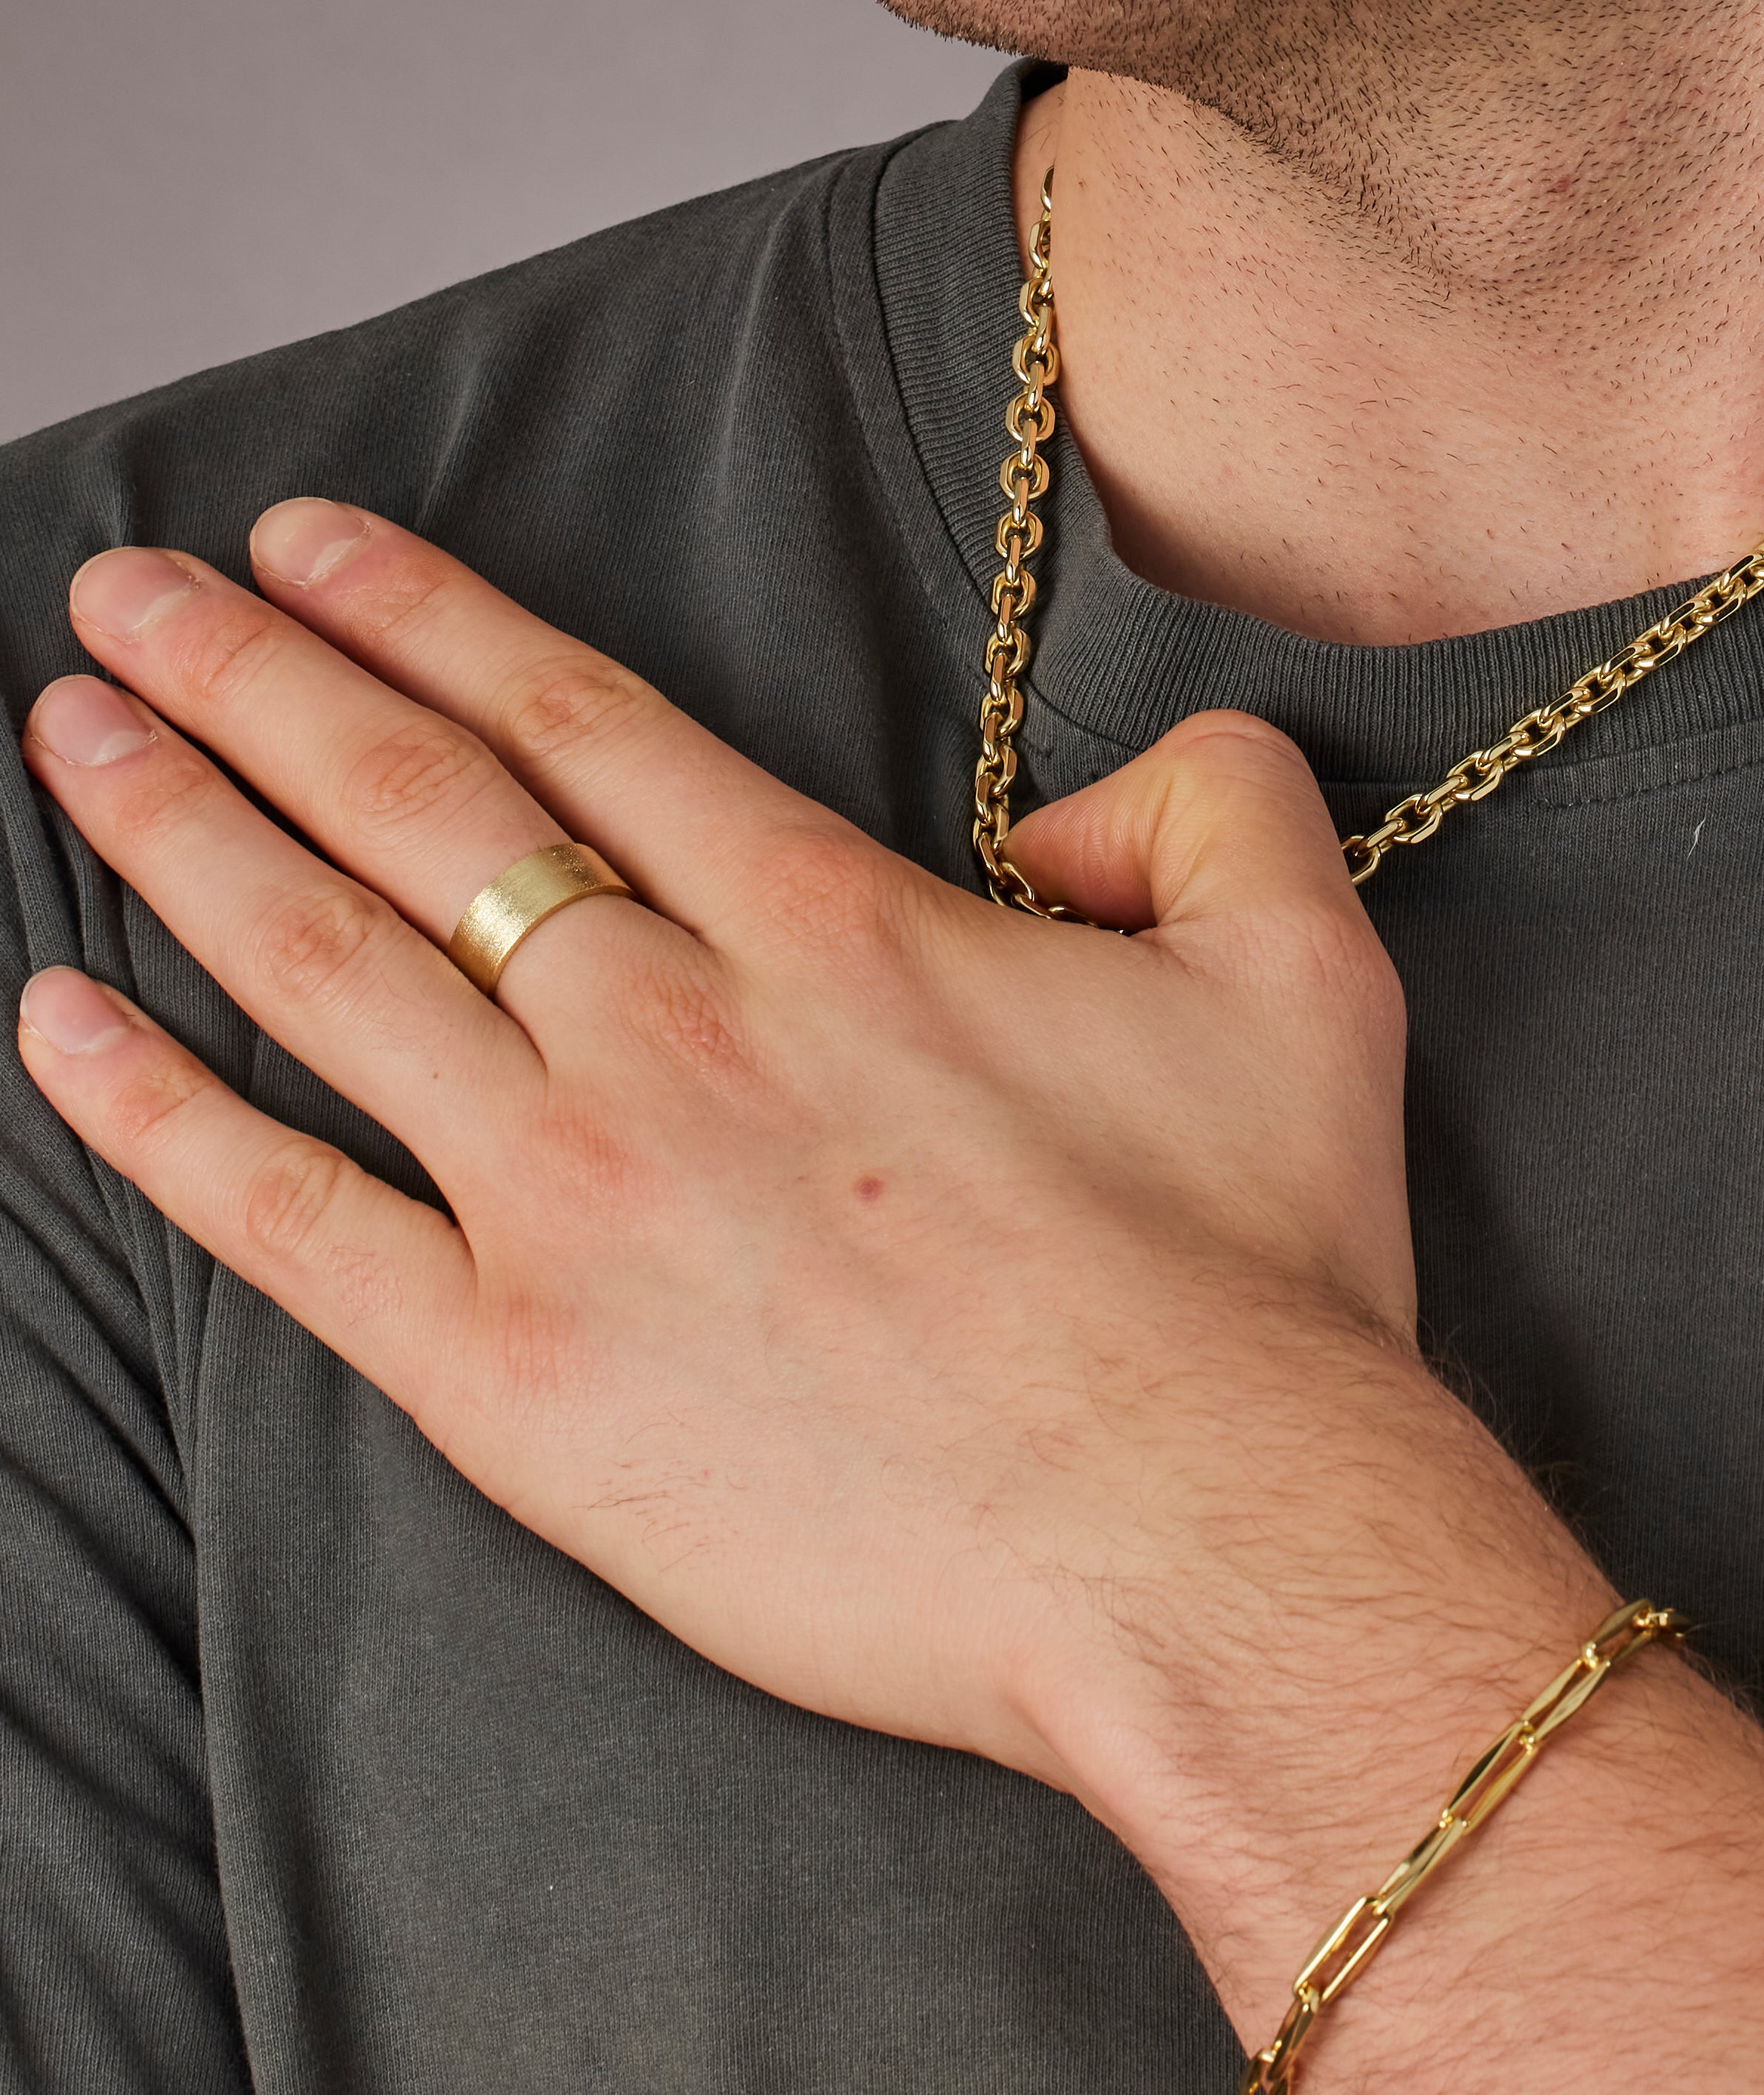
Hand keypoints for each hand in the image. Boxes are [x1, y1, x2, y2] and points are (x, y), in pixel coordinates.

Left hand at [13, 504, 1419, 1804]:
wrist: (1213, 1548)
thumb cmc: (1257, 1283)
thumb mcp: (1309, 972)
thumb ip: (1212, 808)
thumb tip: (1101, 795)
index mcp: (829, 926)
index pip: (575, 721)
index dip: (423, 612)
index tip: (305, 546)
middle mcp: (670, 1031)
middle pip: (415, 804)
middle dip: (249, 675)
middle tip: (125, 588)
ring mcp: (574, 1203)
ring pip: (327, 970)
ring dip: (178, 832)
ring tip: (68, 734)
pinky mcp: (517, 1383)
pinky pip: (291, 1227)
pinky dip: (159, 1120)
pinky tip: (62, 1027)